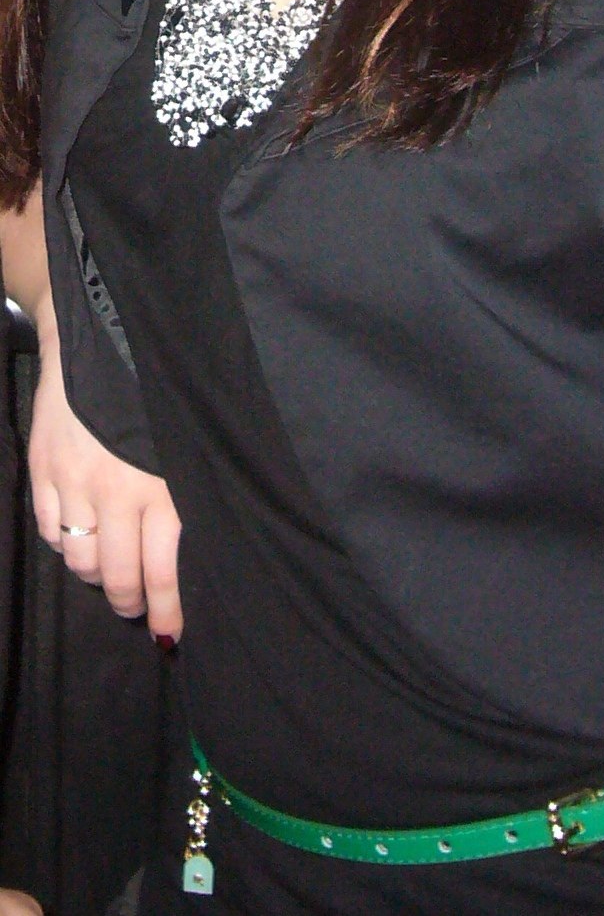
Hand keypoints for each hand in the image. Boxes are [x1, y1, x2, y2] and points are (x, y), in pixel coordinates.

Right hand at [29, 303, 182, 642]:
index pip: (163, 570)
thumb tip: (193, 554)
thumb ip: (186, 495)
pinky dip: (65, 542)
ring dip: (96, 573)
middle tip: (137, 604)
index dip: (167, 611)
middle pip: (117, 577)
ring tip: (108, 566)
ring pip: (80, 563)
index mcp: (161, 485)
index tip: (169, 634)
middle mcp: (116, 490)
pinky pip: (51, 534)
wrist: (99, 336)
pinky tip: (79, 530)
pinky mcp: (42, 472)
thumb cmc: (155, 393)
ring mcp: (73, 483)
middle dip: (130, 601)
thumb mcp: (184, 443)